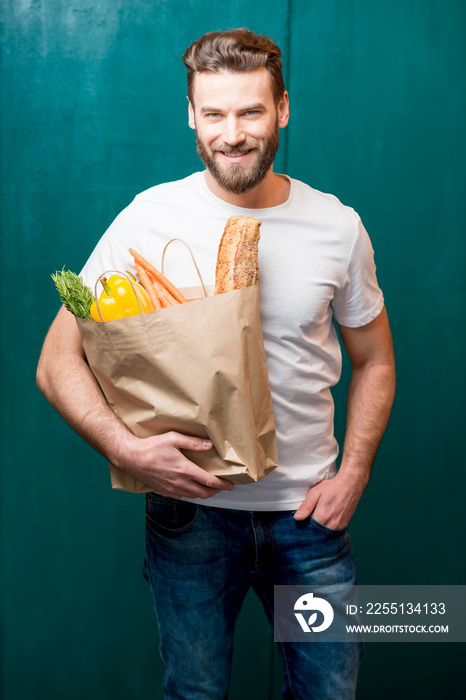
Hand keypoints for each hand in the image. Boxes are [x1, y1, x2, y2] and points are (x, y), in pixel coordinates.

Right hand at [113, 431, 234, 499]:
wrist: (131, 458)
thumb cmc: (152, 447)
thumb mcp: (174, 438)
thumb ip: (193, 442)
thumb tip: (210, 445)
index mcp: (185, 470)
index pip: (209, 481)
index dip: (222, 485)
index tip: (230, 485)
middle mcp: (179, 482)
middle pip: (203, 493)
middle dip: (215, 491)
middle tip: (222, 487)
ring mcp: (171, 489)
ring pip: (193, 497)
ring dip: (203, 493)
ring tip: (209, 487)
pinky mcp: (164, 491)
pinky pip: (181, 496)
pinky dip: (190, 494)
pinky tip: (191, 487)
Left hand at [293, 472, 364, 527]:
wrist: (350, 485)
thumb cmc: (332, 487)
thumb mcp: (315, 493)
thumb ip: (306, 506)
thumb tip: (297, 518)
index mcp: (322, 517)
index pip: (308, 528)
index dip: (303, 525)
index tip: (302, 521)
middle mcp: (331, 525)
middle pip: (316, 533)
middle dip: (311, 528)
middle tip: (309, 518)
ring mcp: (338, 526)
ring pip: (324, 533)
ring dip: (319, 529)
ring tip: (317, 518)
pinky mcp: (343, 525)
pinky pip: (332, 531)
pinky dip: (327, 528)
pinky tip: (325, 520)